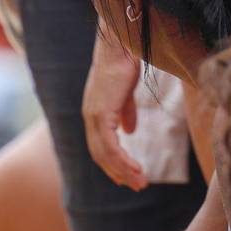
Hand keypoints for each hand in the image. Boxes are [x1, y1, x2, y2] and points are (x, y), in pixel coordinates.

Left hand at [83, 22, 146, 190]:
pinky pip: (110, 145)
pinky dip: (122, 160)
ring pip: (105, 154)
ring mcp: (94, 116)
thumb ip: (125, 113)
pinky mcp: (101, 114)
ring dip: (123, 171)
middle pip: (100, 155)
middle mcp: (90, 118)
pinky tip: (136, 168)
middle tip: (136, 185)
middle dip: (118, 173)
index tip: (128, 175)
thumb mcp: (125, 93)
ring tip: (140, 182)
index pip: (100, 147)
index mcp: (95, 114)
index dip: (113, 163)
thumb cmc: (125, 63)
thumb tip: (129, 131)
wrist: (121, 44)